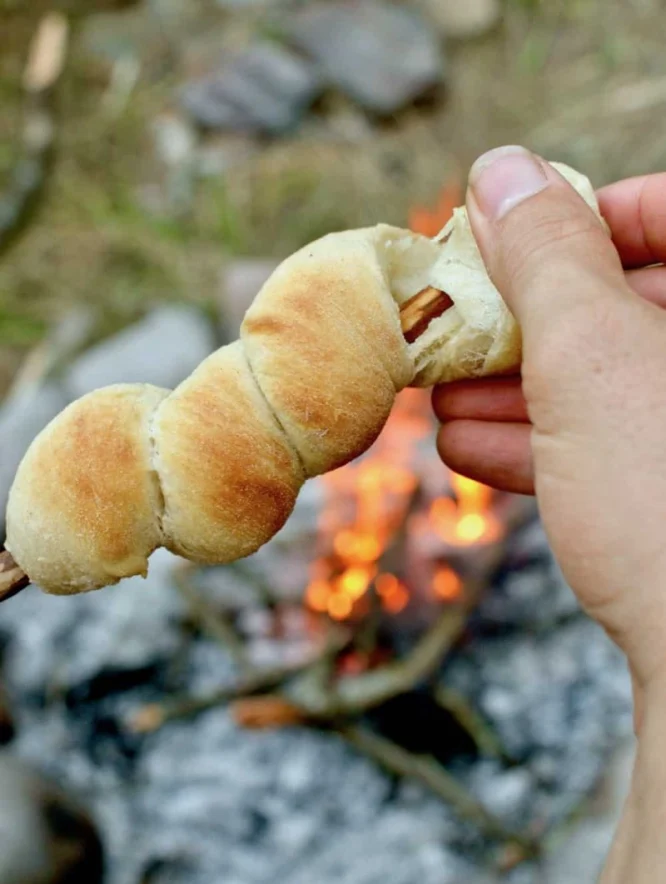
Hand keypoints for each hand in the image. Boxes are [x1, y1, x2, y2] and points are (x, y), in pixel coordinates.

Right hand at [432, 149, 665, 697]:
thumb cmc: (665, 503)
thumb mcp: (590, 356)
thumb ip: (546, 257)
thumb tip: (500, 170)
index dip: (590, 214)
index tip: (512, 237)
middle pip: (629, 308)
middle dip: (526, 322)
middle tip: (453, 329)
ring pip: (611, 388)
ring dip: (517, 390)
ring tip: (439, 397)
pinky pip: (611, 454)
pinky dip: (541, 448)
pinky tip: (469, 450)